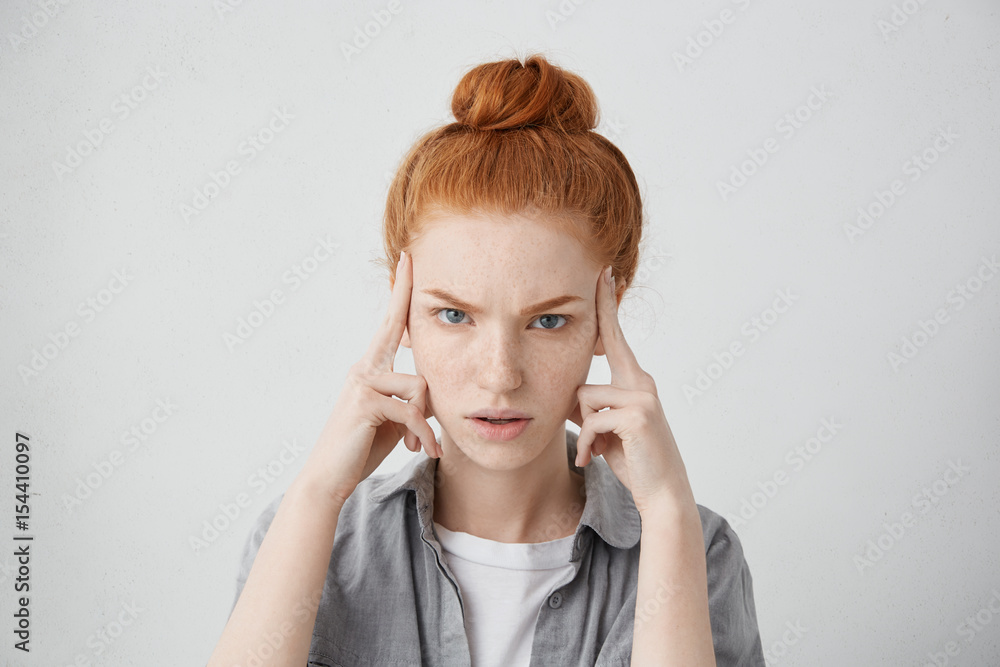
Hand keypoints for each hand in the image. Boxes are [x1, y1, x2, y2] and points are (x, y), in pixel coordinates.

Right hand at [296, 250, 438, 506]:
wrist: (331, 478)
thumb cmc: (363, 447)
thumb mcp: (397, 419)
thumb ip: (414, 399)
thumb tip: (437, 391)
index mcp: (372, 368)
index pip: (390, 324)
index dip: (400, 293)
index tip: (408, 261)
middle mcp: (364, 368)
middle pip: (394, 326)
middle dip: (403, 290)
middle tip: (410, 255)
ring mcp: (362, 382)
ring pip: (419, 384)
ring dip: (427, 420)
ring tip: (423, 444)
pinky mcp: (366, 401)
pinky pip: (412, 409)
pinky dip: (423, 433)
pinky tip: (422, 450)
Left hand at [568, 266, 694, 514]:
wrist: (662, 492)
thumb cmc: (633, 460)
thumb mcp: (605, 429)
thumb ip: (588, 406)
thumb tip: (567, 395)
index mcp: (634, 380)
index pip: (615, 336)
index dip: (607, 304)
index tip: (602, 273)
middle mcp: (641, 381)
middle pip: (593, 365)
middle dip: (583, 390)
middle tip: (593, 370)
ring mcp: (642, 396)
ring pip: (583, 398)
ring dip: (582, 431)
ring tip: (595, 452)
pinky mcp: (637, 415)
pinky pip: (590, 420)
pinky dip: (586, 444)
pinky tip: (594, 459)